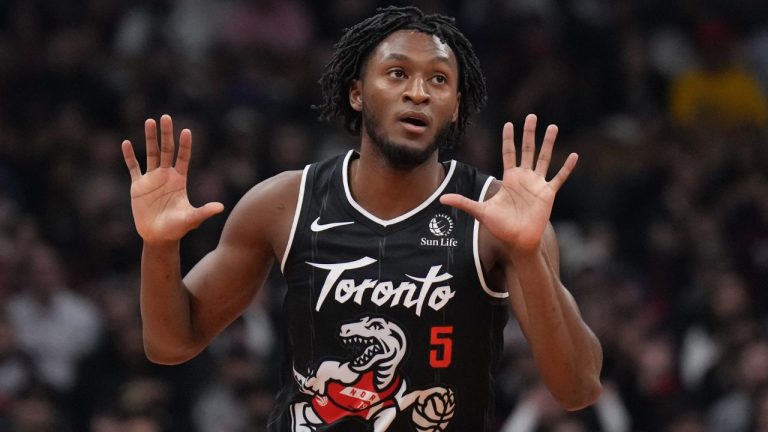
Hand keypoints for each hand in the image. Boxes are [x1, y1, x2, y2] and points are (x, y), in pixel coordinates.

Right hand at [122, 114, 223, 243]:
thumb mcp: (191, 219)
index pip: (183, 158)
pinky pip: (133, 168)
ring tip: (149, 121)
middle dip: (166, 134)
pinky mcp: (138, 186)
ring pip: (151, 154)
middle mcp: (166, 176)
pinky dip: (129, 156)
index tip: (186, 130)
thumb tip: (221, 207)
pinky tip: (126, 143)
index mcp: (179, 180)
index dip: (184, 145)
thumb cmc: (177, 228)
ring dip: (149, 138)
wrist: (158, 237)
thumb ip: (204, 211)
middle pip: (167, 150)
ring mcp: (152, 179)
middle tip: (165, 117)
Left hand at [440, 114, 576, 252]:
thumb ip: (463, 202)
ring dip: (548, 143)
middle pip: (527, 150)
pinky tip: (574, 156)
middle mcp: (524, 178)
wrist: (517, 241)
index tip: (509, 124)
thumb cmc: (501, 227)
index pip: (509, 153)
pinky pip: (559, 178)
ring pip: (543, 159)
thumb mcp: (480, 211)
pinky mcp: (548, 194)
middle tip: (532, 116)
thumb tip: (441, 199)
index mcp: (509, 179)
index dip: (508, 139)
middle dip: (529, 133)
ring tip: (552, 127)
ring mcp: (537, 185)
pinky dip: (567, 168)